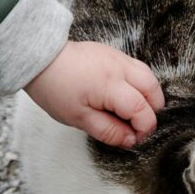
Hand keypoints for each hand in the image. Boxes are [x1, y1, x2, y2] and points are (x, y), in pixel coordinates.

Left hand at [28, 40, 164, 146]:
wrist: (41, 58)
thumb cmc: (55, 88)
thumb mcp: (78, 118)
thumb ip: (108, 131)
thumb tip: (130, 140)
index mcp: (111, 86)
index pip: (142, 110)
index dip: (144, 128)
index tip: (135, 138)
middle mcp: (121, 68)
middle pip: (153, 90)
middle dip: (152, 111)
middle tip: (136, 126)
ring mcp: (119, 57)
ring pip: (149, 77)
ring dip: (147, 96)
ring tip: (132, 111)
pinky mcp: (115, 53)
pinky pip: (138, 68)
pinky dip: (139, 84)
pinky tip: (125, 95)